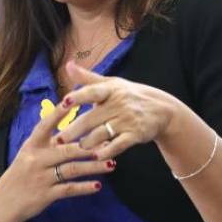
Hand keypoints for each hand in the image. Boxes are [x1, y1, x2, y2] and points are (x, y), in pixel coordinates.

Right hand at [0, 94, 111, 221]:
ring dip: (93, 167)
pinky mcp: (46, 195)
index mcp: (32, 145)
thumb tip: (67, 117)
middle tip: (109, 142)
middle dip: (89, 147)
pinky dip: (84, 188)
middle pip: (67, 150)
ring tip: (112, 164)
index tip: (72, 100)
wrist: (5, 203)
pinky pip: (69, 189)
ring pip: (72, 169)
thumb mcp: (29, 153)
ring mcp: (42, 178)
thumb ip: (47, 139)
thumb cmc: (22, 173)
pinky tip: (98, 186)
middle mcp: (37, 159)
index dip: (58, 113)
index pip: (45, 125)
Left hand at [56, 61, 179, 160]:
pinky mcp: (135, 134)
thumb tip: (68, 65)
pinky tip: (96, 156)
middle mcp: (119, 104)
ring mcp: (127, 120)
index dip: (78, 97)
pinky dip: (107, 151)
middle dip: (74, 130)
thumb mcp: (112, 84)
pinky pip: (118, 145)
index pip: (92, 92)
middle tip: (58, 140)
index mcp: (111, 90)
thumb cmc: (130, 95)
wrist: (162, 110)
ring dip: (88, 143)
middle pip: (92, 118)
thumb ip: (88, 78)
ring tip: (77, 148)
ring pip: (102, 133)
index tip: (64, 103)